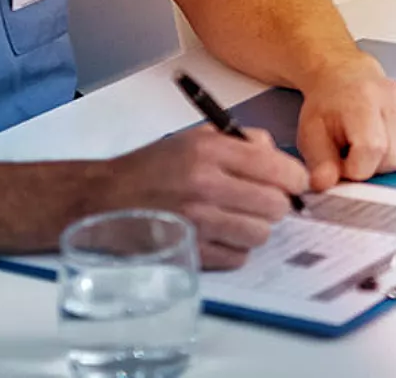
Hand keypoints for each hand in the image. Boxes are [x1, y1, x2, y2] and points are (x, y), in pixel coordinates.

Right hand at [92, 126, 308, 268]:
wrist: (100, 198)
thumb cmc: (152, 167)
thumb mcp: (196, 138)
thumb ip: (243, 141)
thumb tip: (280, 157)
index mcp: (211, 152)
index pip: (280, 169)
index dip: (295, 179)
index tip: (292, 183)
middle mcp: (205, 186)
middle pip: (276, 206)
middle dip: (277, 205)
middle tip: (263, 202)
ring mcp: (196, 222)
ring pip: (260, 234)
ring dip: (256, 229)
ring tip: (239, 220)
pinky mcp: (186, 252)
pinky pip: (236, 258)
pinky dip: (235, 250)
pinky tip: (221, 237)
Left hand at [295, 54, 395, 191]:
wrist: (348, 79)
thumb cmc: (330, 109)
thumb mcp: (312, 135)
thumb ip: (319, 163)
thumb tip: (324, 184)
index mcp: (362, 101)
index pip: (372, 149)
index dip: (357, 168)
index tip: (346, 164)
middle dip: (377, 167)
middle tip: (361, 154)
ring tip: (379, 148)